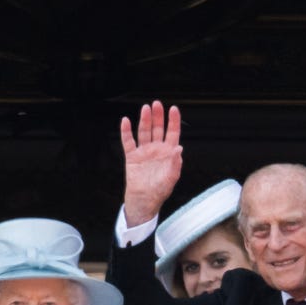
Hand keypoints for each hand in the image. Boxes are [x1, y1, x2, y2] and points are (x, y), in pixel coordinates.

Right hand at [121, 100, 182, 225]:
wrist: (144, 200)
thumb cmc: (160, 191)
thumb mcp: (171, 178)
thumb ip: (176, 163)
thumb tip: (179, 149)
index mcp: (168, 153)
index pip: (172, 133)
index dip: (173, 121)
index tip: (173, 109)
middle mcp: (156, 150)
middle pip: (158, 129)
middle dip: (158, 116)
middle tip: (157, 104)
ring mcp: (144, 152)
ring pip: (144, 132)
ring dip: (145, 120)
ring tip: (145, 108)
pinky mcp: (132, 157)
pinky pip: (128, 142)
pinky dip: (126, 132)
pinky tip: (126, 122)